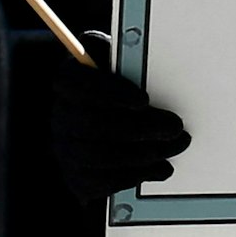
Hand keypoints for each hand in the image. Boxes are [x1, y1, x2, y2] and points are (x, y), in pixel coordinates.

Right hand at [51, 51, 191, 201]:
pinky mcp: (77, 178)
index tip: (144, 100)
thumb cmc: (121, 89)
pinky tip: (161, 168)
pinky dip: (135, 176)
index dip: (111, 92)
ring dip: (142, 153)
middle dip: (139, 127)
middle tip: (174, 127)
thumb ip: (124, 57)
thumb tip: (133, 53)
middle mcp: (61, 116)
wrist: (111, 126)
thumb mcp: (121, 63)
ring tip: (174, 146)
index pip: (78, 83)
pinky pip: (102, 183)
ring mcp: (66, 150)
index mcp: (68, 80)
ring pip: (97, 156)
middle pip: (91, 124)